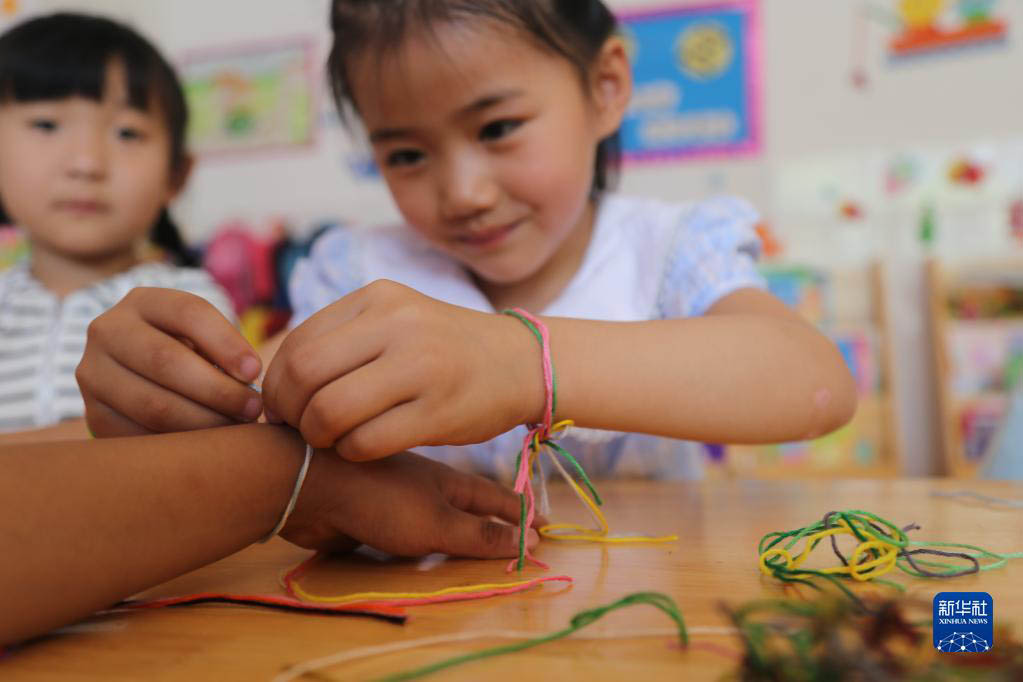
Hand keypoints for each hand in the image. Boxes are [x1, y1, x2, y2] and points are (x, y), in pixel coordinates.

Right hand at [76, 288, 263, 436]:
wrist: (136, 375)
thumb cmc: (188, 352)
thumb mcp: (201, 337)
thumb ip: (222, 350)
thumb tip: (250, 382)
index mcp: (143, 302)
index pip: (188, 313)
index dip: (225, 343)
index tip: (254, 372)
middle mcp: (108, 331)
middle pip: (166, 360)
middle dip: (218, 389)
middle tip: (252, 408)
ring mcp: (93, 373)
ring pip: (153, 403)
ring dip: (203, 421)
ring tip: (234, 427)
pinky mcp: (94, 413)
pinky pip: (139, 434)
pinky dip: (178, 442)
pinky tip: (204, 443)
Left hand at [262, 280, 542, 460]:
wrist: (522, 363)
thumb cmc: (447, 349)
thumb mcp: (398, 321)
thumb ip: (344, 338)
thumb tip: (277, 378)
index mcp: (379, 299)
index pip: (298, 342)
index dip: (278, 384)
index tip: (285, 407)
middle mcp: (397, 325)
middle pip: (305, 374)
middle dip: (289, 411)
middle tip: (298, 429)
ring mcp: (420, 367)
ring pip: (331, 411)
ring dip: (318, 436)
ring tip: (329, 440)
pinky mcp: (438, 411)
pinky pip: (367, 441)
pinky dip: (352, 452)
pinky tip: (362, 448)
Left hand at [282, 450, 541, 557]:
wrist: (309, 486)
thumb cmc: (378, 500)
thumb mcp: (435, 521)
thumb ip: (476, 534)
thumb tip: (527, 541)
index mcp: (444, 482)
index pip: (492, 497)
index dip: (518, 512)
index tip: (543, 523)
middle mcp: (422, 484)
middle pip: (465, 500)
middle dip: (490, 513)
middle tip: (516, 527)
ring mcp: (395, 494)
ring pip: (434, 509)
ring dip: (456, 520)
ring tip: (475, 535)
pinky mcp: (369, 509)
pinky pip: (405, 522)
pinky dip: (421, 530)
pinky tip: (420, 540)